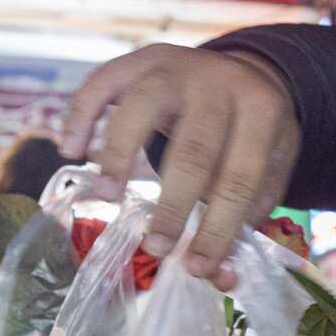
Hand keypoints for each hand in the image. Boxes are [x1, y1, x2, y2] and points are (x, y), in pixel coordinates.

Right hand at [62, 44, 301, 287]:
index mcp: (262, 113)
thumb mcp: (266, 171)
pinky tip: (69, 149)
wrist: (245, 73)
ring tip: (108, 198)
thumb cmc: (252, 137)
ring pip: (142, 106)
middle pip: (193, 148)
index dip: (218, 227)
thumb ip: (244, 219)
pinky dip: (81, 113)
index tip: (196, 268)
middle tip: (155, 248)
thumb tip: (218, 277)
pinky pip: (103, 81)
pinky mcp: (141, 59)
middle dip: (173, 205)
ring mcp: (177, 66)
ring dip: (120, 155)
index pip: (240, 178)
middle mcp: (220, 83)